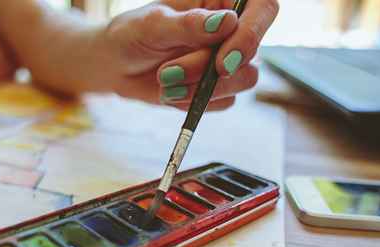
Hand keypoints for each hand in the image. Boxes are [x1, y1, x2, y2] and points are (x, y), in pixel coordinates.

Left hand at [97, 0, 278, 109]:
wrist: (117, 65)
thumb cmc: (133, 34)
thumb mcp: (153, 24)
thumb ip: (189, 25)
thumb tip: (227, 23)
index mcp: (222, 1)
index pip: (262, 8)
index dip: (252, 34)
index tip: (224, 61)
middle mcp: (232, 30)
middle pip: (251, 54)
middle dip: (208, 70)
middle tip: (169, 73)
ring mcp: (228, 60)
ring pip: (242, 81)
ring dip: (201, 89)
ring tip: (164, 82)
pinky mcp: (220, 88)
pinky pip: (223, 102)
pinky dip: (194, 102)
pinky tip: (170, 92)